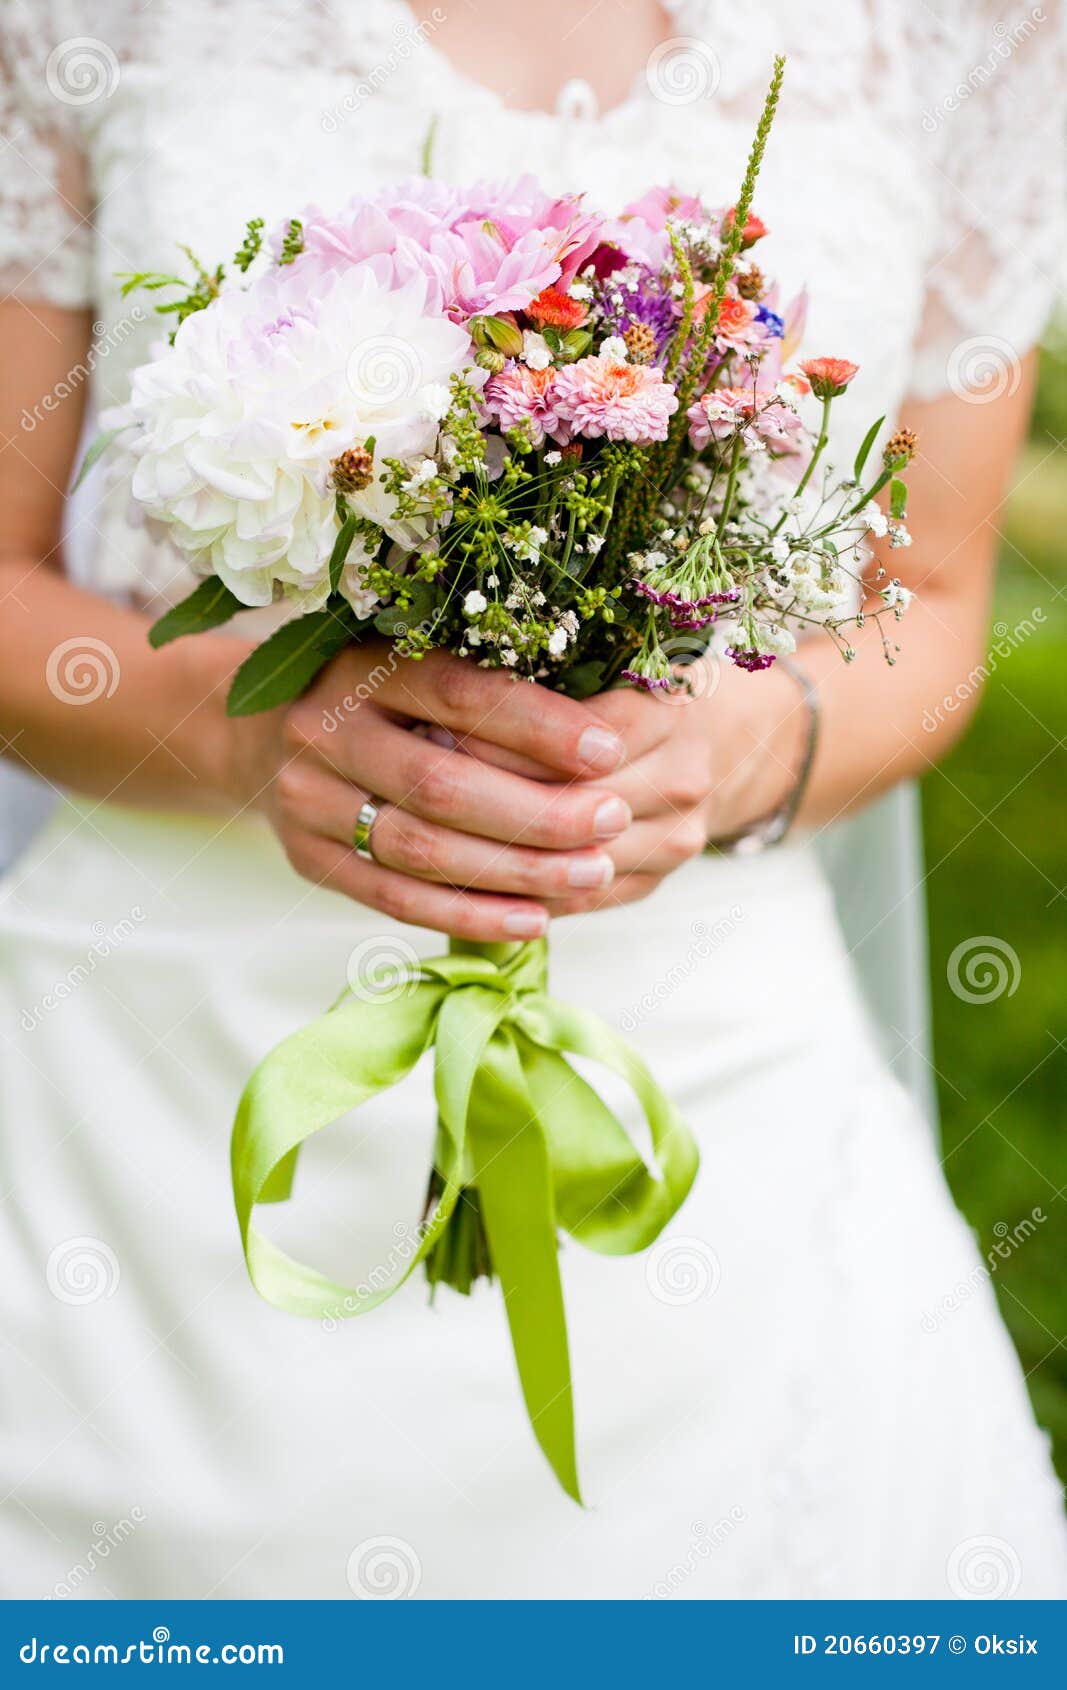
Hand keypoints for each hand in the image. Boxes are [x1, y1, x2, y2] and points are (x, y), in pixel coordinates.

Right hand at [225, 640, 631, 940]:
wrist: (259, 735)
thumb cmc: (377, 695)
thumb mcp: (418, 664)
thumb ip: (487, 689)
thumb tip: (600, 734)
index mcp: (363, 666)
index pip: (457, 693)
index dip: (538, 725)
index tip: (607, 750)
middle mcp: (324, 730)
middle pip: (441, 784)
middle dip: (539, 811)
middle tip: (612, 821)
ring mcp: (308, 800)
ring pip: (423, 849)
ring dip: (517, 870)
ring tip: (593, 873)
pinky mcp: (310, 860)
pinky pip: (397, 899)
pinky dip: (471, 914)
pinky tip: (535, 918)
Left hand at [438, 656, 809, 915]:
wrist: (733, 743)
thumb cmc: (650, 690)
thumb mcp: (613, 664)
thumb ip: (550, 685)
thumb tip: (446, 709)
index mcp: (666, 717)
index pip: (568, 741)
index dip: (497, 739)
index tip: (431, 728)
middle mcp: (678, 784)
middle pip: (566, 807)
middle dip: (485, 799)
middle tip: (412, 786)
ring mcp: (672, 843)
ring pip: (565, 866)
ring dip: (490, 855)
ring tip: (423, 833)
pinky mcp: (651, 884)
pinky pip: (570, 903)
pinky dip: (512, 896)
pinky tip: (457, 879)